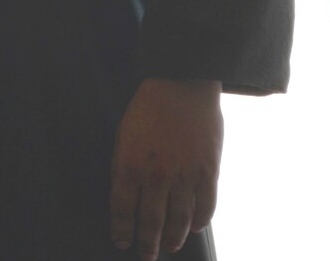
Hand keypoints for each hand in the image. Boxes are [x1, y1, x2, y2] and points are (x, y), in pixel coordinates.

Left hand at [109, 77, 221, 258]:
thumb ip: (126, 166)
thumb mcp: (124, 135)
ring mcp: (184, 175)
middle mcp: (156, 175)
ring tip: (167, 246)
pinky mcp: (208, 172)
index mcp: (129, 164)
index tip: (121, 241)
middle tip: (144, 255)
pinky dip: (198, 222)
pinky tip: (192, 228)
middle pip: (150, 220)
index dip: (121, 228)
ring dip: (172, 238)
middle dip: (146, 242)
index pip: (122, 207)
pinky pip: (205, 207)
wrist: (181, 85)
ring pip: (178, 220)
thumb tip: (128, 193)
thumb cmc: (148, 107)